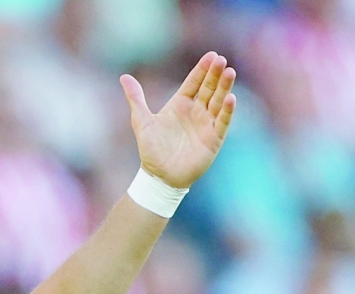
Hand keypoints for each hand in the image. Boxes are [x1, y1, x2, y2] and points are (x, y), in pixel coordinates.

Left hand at [121, 52, 236, 188]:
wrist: (159, 176)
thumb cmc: (151, 149)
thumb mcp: (142, 121)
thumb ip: (136, 98)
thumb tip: (124, 77)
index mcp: (180, 104)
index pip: (194, 82)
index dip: (202, 69)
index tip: (212, 55)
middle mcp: (196, 111)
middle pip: (209, 88)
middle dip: (215, 74)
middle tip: (221, 60)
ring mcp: (206, 124)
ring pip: (218, 101)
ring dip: (225, 88)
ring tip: (230, 72)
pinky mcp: (214, 138)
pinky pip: (223, 122)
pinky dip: (228, 111)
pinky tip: (231, 98)